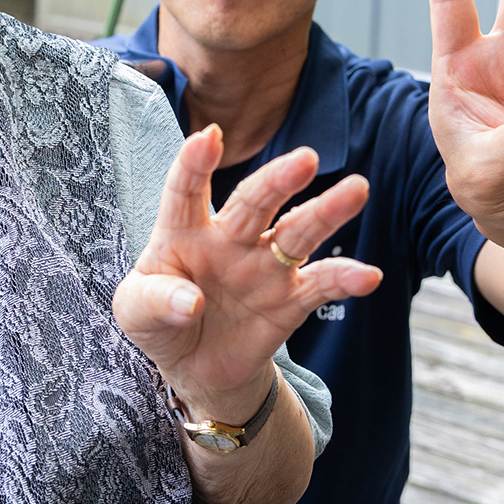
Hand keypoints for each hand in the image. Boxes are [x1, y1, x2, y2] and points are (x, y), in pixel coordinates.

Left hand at [113, 126, 380, 421]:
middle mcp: (229, 239)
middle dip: (277, 180)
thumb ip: (154, 301)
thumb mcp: (135, 313)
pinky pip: (320, 285)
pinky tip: (368, 276)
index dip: (195, 164)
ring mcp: (263, 266)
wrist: (193, 367)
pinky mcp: (289, 300)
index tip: (208, 136)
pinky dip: (345, 279)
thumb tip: (190, 301)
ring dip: (326, 212)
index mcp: (183, 231)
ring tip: (357, 189)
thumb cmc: (159, 320)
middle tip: (305, 159)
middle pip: (254, 202)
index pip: (187, 190)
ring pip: (297, 231)